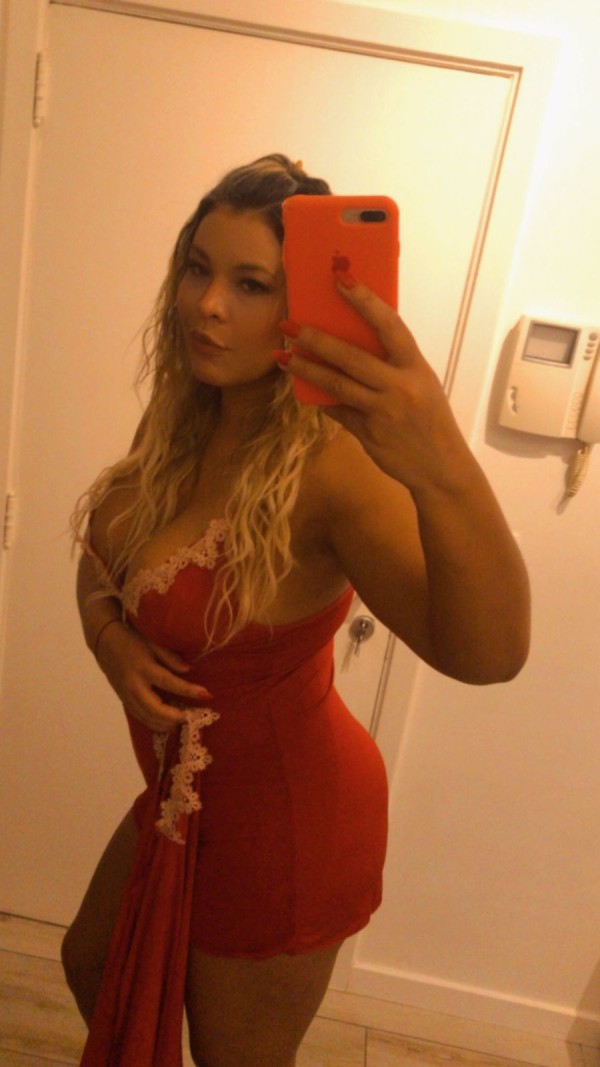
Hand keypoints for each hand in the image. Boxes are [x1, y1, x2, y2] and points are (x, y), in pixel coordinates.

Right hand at [95, 621, 211, 732]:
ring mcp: (126, 695)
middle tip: (190, 717)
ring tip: (179, 724)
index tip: (206, 694)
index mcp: (144, 668)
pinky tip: (164, 725)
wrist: (104, 642)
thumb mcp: (153, 643)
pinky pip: (138, 716)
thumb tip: (189, 670)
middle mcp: (134, 685)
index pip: (169, 682)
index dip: (188, 690)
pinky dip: (152, 723)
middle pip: (155, 708)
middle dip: (174, 716)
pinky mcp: (123, 700)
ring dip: (163, 724)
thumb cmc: (132, 640)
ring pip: (146, 717)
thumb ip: (170, 657)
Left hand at [279, 275, 473, 493]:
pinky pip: (338, 411)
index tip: (341, 280)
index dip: (365, 301)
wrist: (441, 468)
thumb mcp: (422, 385)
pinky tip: (302, 389)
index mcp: (416, 367)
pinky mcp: (368, 434)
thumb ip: (394, 366)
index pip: (389, 325)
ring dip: (306, 369)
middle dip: (316, 339)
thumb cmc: (431, 420)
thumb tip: (354, 344)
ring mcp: (382, 412)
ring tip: (284, 357)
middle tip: (289, 326)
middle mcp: (399, 386)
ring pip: (336, 385)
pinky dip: (320, 400)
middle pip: (351, 357)